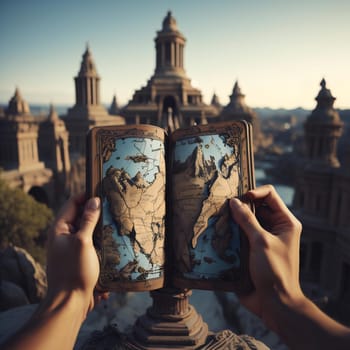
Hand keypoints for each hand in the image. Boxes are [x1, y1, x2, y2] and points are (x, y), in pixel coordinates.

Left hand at [46, 193, 107, 314]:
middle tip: (113, 205)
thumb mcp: (83, 242)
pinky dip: (100, 238)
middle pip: (80, 215)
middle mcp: (64, 235)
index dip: (86, 195)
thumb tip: (94, 200)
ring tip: (116, 220)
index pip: (72, 203)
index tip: (103, 192)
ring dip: (100, 225)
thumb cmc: (75, 271)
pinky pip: (91, 241)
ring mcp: (71, 246)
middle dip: (96, 210)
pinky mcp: (79, 256)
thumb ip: (88, 220)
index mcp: (59, 229)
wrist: (70, 302)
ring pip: (87, 228)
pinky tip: (113, 238)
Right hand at [230, 185, 302, 329]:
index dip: (254, 192)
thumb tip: (233, 202)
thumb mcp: (261, 242)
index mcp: (285, 222)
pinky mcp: (250, 249)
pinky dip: (230, 232)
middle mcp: (274, 227)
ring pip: (245, 220)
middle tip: (223, 205)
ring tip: (218, 217)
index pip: (270, 195)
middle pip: (255, 206)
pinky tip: (217, 231)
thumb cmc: (274, 271)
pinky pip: (239, 234)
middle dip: (240, 205)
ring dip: (232, 219)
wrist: (274, 303)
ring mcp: (261, 238)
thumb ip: (247, 220)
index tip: (239, 197)